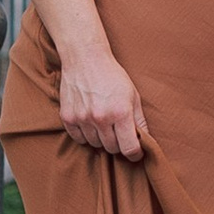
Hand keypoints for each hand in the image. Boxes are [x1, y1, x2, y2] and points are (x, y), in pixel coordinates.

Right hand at [61, 43, 147, 162]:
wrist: (85, 58)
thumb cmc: (112, 76)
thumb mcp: (133, 95)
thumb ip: (139, 120)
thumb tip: (146, 141)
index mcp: (120, 112)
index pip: (129, 148)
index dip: (135, 154)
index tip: (136, 153)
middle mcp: (101, 118)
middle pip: (112, 148)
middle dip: (118, 144)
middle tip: (118, 132)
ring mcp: (82, 118)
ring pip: (95, 145)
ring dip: (101, 139)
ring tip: (103, 122)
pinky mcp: (68, 118)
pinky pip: (79, 139)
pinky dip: (85, 135)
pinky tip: (90, 122)